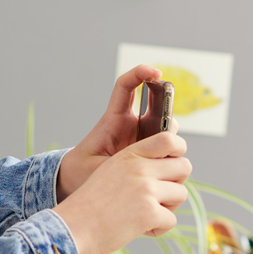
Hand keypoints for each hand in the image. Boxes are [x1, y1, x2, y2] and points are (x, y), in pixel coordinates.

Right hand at [54, 129, 190, 253]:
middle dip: (176, 183)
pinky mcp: (149, 212)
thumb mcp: (110, 171)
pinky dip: (158, 228)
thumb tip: (169, 171)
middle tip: (160, 197)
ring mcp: (146, 189)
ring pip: (181, 194)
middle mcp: (140, 168)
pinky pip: (171, 220)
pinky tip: (139, 228)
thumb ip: (136, 166)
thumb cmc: (90, 204)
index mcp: (130, 155)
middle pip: (184, 167)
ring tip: (145, 214)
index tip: (173, 165)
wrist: (73, 226)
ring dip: (168, 208)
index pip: (169, 139)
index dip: (178, 151)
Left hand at [56, 64, 161, 199]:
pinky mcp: (150, 152)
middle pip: (157, 107)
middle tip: (167, 123)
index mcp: (115, 119)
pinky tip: (169, 168)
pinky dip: (172, 155)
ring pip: (166, 128)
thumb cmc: (85, 169)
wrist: (80, 180)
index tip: (156, 73)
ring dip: (171, 137)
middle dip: (167, 108)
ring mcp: (143, 137)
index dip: (140, 74)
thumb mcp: (98, 165)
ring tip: (164, 154)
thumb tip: (147, 160)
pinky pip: (167, 148)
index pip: (126, 87)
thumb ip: (119, 163)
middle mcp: (132, 124)